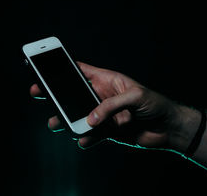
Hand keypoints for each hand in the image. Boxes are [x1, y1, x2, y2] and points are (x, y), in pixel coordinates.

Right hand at [30, 62, 184, 149]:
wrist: (168, 128)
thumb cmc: (155, 104)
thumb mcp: (135, 96)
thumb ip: (110, 106)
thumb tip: (90, 119)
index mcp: (107, 81)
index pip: (81, 71)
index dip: (62, 67)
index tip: (44, 66)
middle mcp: (102, 97)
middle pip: (73, 93)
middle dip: (55, 94)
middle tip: (38, 92)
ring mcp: (103, 115)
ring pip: (78, 116)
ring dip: (66, 120)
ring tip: (56, 123)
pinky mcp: (107, 132)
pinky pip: (90, 135)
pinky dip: (85, 138)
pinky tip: (84, 140)